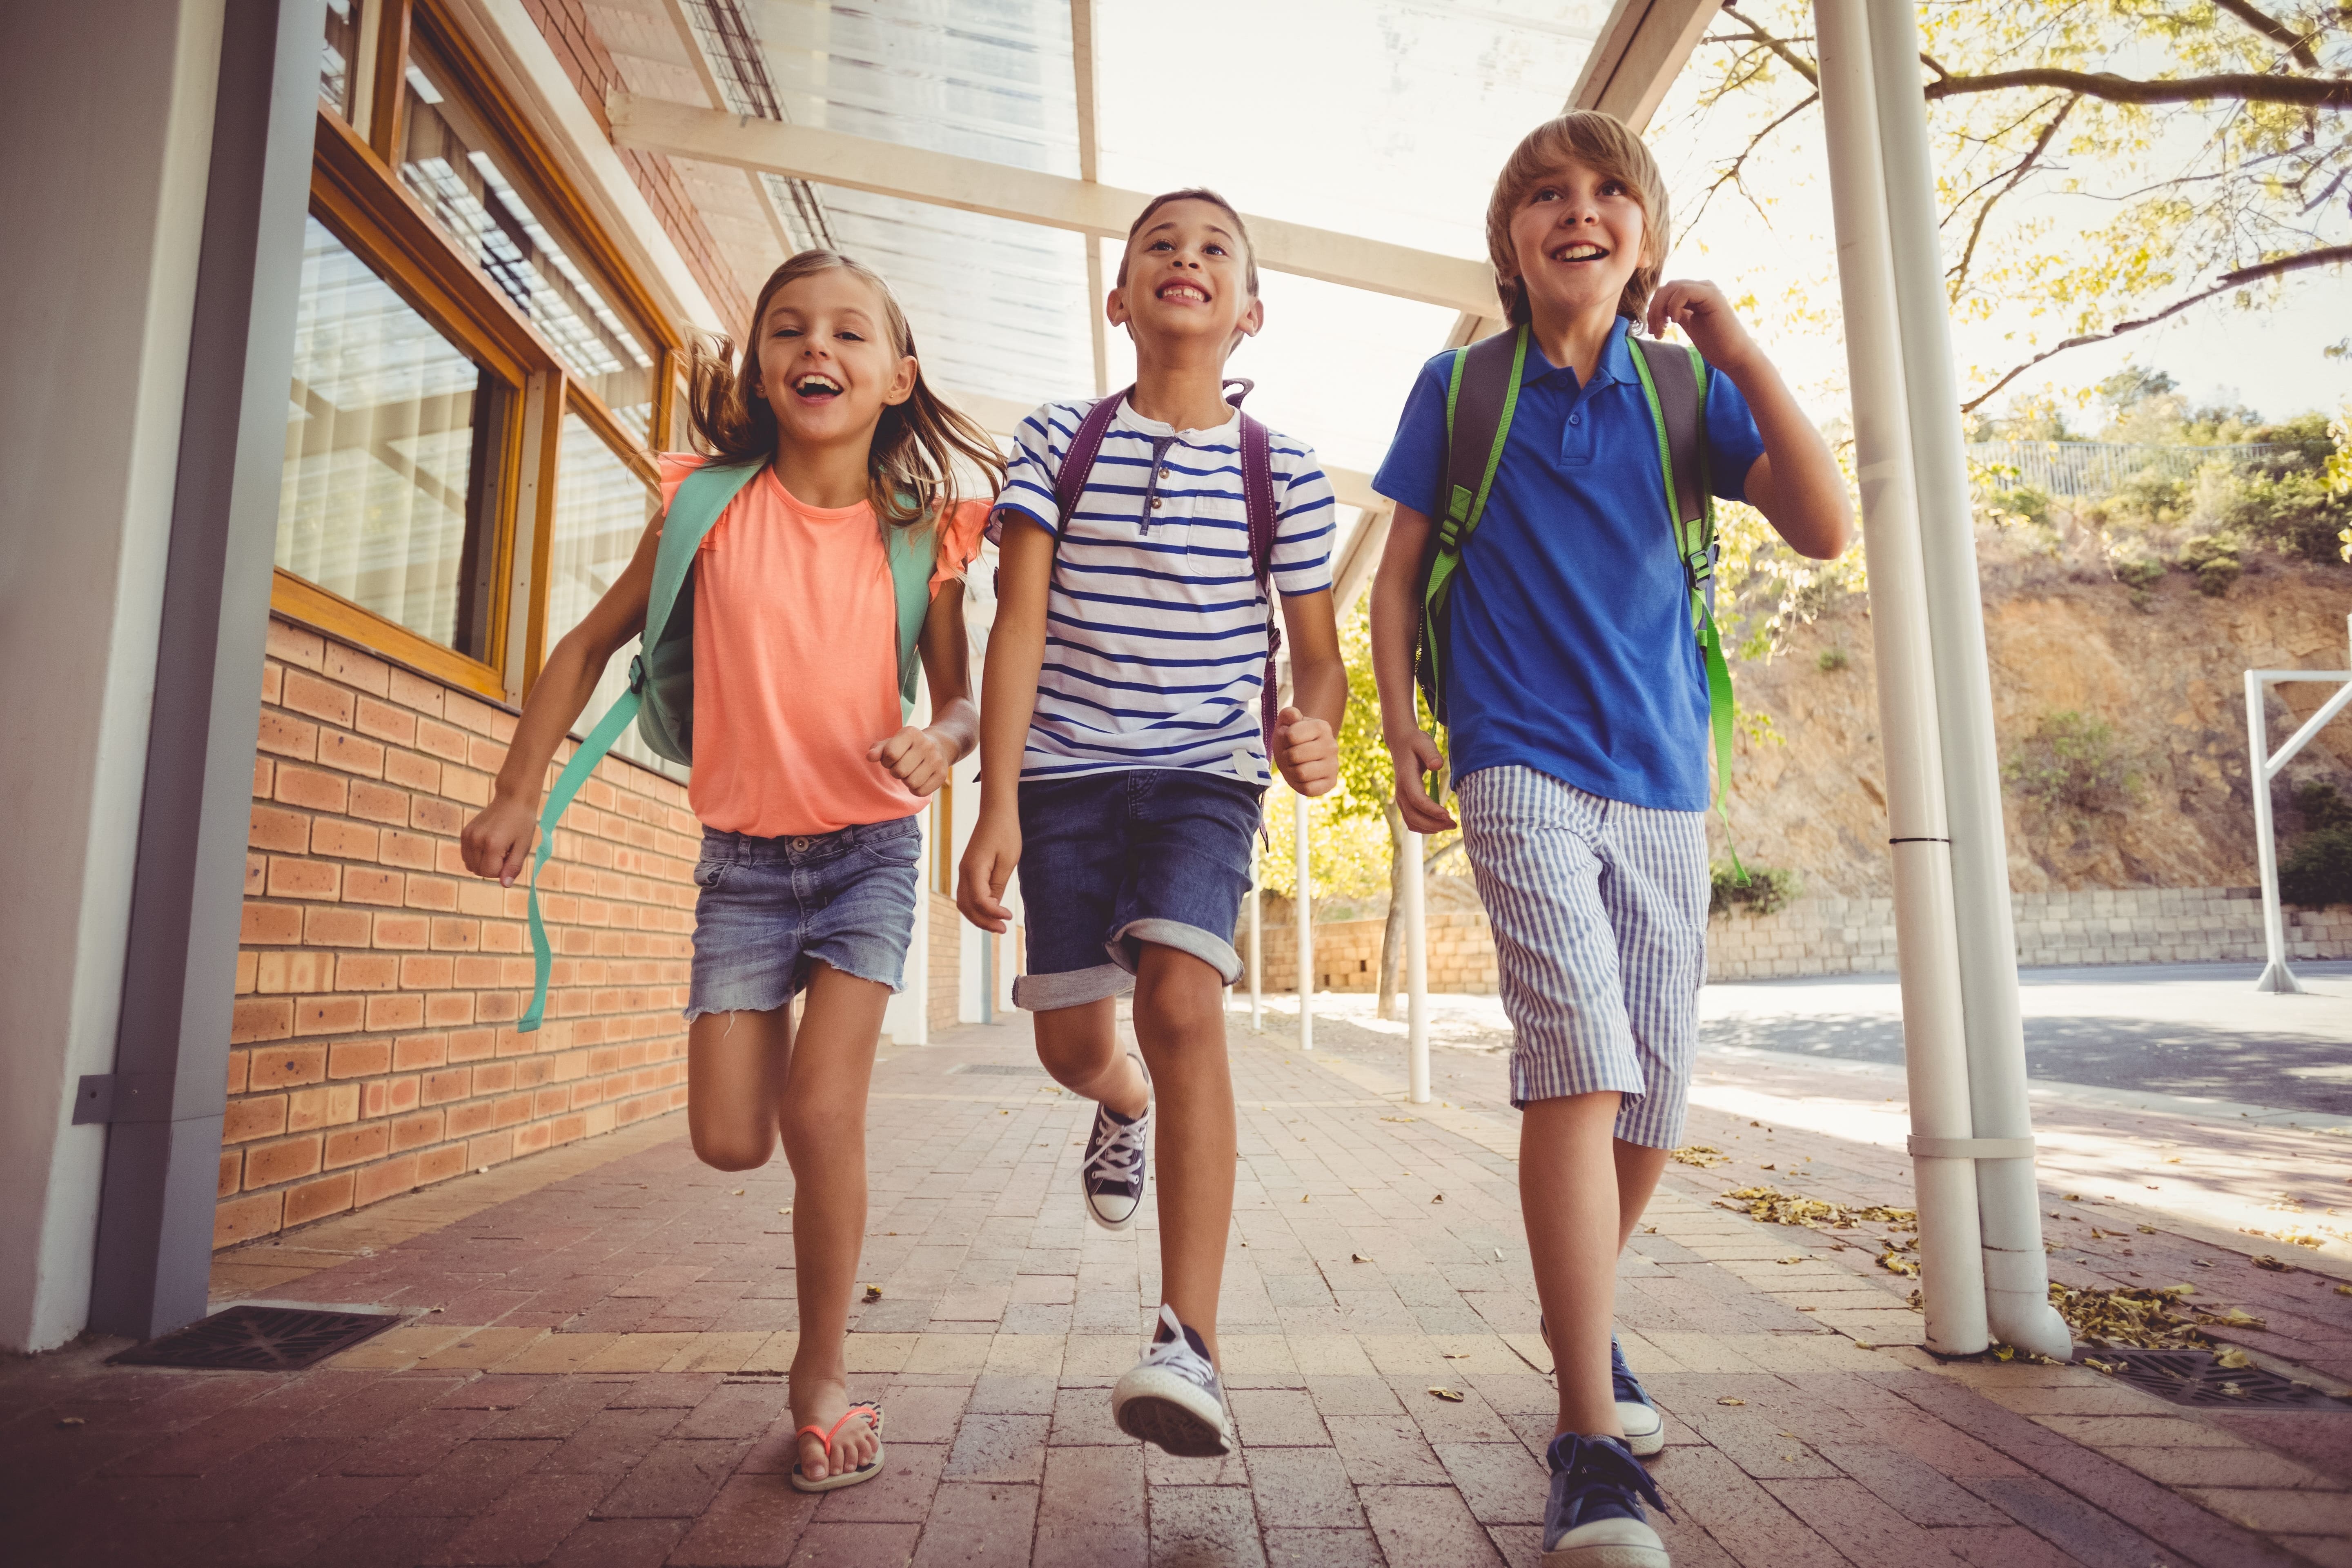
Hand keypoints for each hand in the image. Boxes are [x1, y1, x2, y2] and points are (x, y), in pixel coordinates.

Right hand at [461, 796, 538, 886]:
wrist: (512, 800)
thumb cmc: (522, 823)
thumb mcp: (523, 846)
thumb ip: (513, 867)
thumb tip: (505, 885)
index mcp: (492, 844)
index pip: (490, 873)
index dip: (502, 870)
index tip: (510, 856)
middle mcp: (476, 840)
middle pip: (479, 871)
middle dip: (493, 868)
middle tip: (505, 851)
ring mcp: (467, 836)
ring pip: (470, 865)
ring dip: (484, 863)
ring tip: (497, 847)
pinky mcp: (464, 833)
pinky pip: (466, 856)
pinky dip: (476, 856)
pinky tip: (488, 844)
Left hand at [868, 725, 951, 795]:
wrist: (939, 745)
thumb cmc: (908, 746)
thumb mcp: (893, 743)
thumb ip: (878, 749)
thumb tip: (870, 757)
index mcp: (911, 733)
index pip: (891, 754)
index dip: (886, 761)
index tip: (891, 758)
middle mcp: (926, 744)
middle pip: (900, 771)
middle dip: (896, 772)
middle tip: (901, 767)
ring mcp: (936, 760)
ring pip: (911, 783)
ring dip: (906, 781)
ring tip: (910, 772)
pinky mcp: (943, 774)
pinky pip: (921, 792)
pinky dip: (916, 790)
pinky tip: (919, 779)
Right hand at [957, 813, 1021, 932]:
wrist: (996, 812)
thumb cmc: (1005, 833)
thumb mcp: (1007, 861)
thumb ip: (998, 885)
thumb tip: (993, 906)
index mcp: (974, 869)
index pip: (979, 901)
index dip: (993, 914)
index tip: (1008, 917)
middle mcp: (964, 872)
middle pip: (967, 907)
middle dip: (983, 921)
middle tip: (1002, 930)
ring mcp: (963, 871)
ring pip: (963, 903)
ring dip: (978, 917)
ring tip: (996, 925)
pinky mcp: (968, 870)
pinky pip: (967, 895)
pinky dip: (976, 907)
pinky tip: (991, 910)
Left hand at [1274, 707, 1337, 796]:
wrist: (1306, 753)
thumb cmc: (1293, 737)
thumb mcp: (1287, 723)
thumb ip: (1287, 714)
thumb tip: (1293, 715)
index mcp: (1322, 727)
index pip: (1290, 736)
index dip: (1283, 740)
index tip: (1288, 740)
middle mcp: (1332, 745)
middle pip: (1294, 756)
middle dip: (1285, 756)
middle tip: (1289, 755)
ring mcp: (1334, 765)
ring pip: (1300, 773)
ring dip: (1291, 771)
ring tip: (1295, 765)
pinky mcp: (1331, 782)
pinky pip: (1308, 789)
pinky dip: (1299, 785)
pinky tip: (1302, 777)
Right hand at [1387, 728, 1456, 833]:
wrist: (1401, 743)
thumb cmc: (1416, 743)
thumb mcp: (1424, 743)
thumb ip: (1431, 754)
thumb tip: (1437, 766)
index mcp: (1406, 779)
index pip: (1418, 800)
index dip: (1432, 810)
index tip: (1448, 815)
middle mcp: (1401, 792)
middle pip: (1414, 817)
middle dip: (1434, 824)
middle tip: (1454, 824)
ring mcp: (1401, 799)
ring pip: (1411, 822)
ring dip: (1430, 828)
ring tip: (1449, 825)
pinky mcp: (1404, 802)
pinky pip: (1411, 821)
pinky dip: (1424, 827)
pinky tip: (1439, 825)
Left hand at [1646, 278, 1756, 372]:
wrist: (1734, 356)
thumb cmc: (1714, 344)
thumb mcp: (1689, 324)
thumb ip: (1677, 312)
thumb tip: (1659, 309)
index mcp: (1696, 293)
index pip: (1666, 291)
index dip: (1654, 309)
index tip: (1654, 332)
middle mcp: (1702, 287)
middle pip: (1666, 288)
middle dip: (1654, 310)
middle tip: (1655, 332)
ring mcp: (1708, 289)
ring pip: (1671, 287)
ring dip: (1660, 309)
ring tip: (1662, 330)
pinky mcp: (1712, 296)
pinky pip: (1684, 291)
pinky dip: (1673, 306)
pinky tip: (1676, 322)